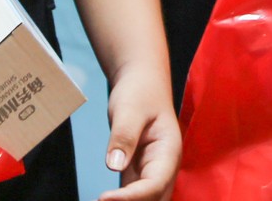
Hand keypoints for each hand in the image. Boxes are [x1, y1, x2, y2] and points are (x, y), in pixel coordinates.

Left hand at [100, 64, 180, 200]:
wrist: (143, 83)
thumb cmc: (140, 91)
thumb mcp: (129, 109)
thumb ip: (124, 136)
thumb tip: (115, 166)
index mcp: (168, 152)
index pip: (154, 184)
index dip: (131, 197)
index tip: (103, 198)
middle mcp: (163, 167)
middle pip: (154, 200)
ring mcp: (151, 173)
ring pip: (146, 200)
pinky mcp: (137, 175)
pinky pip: (132, 196)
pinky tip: (105, 200)